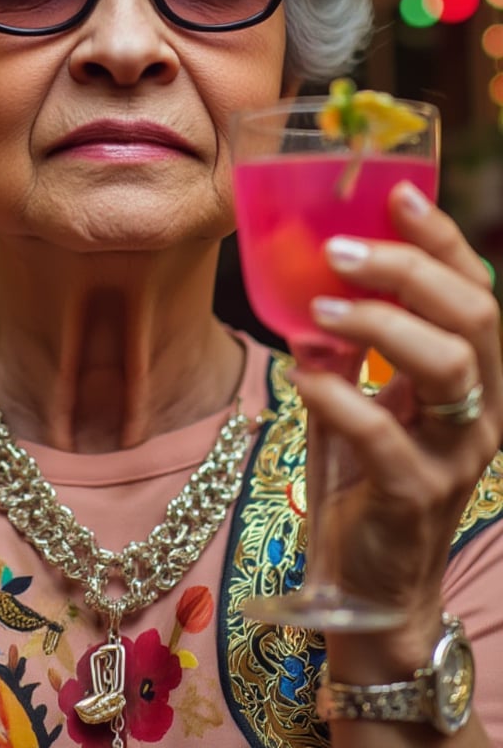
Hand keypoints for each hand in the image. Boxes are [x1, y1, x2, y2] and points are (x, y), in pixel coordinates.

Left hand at [294, 180, 501, 671]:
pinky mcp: (416, 494)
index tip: (396, 194)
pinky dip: (335, 393)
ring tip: (321, 308)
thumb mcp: (364, 400)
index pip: (476, 291)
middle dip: (408, 269)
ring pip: (445, 365)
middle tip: (340, 250)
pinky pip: (381, 430)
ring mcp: (456, 455)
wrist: (371, 587)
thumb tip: (310, 287)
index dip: (441, 239)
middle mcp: (482, 411)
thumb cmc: (367, 480)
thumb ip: (349, 350)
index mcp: (475, 378)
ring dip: (377, 323)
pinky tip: (299, 376)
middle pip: (472, 316)